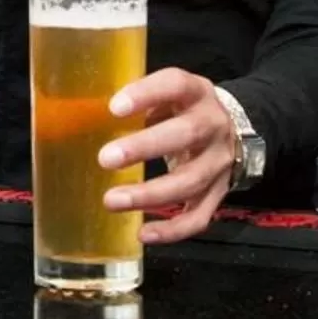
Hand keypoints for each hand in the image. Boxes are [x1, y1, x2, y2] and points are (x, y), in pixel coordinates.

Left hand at [98, 68, 236, 243]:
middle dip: (145, 148)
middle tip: (106, 158)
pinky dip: (172, 229)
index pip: (175, 85)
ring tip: (112, 201)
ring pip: (190, 181)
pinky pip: (199, 216)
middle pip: (185, 134)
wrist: (234, 132)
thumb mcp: (169, 96)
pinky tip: (143, 233)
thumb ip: (137, 104)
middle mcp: (213, 126)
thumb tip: (84, 119)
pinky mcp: (220, 193)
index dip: (146, 94)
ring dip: (150, 194)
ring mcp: (219, 162)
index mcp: (196, 93)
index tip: (114, 108)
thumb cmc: (184, 111)